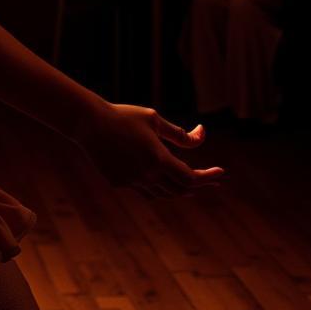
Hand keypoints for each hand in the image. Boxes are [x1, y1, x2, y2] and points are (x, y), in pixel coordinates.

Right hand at [86, 103, 224, 198]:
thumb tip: (202, 136)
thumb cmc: (124, 116)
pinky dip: (157, 187)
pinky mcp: (118, 182)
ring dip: (179, 189)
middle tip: (212, 181)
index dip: (208, 177)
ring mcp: (131, 181)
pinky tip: (162, 182)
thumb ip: (180, 134)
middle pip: (180, 190)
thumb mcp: (155, 120)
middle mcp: (146, 175)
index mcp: (157, 159)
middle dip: (199, 185)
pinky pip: (144, 190)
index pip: (190, 177)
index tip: (221, 173)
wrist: (89, 123)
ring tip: (191, 185)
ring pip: (162, 194)